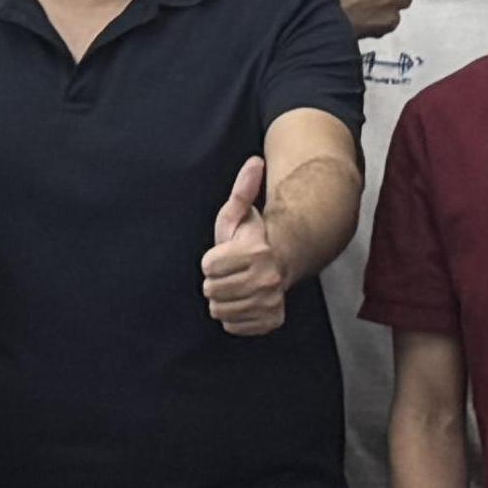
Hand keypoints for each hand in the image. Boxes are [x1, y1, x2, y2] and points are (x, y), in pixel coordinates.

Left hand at [198, 155, 288, 333]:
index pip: (208, 267)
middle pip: (211, 291)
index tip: (223, 254)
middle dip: (215, 280)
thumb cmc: (251, 237)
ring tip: (235, 285)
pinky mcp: (270, 321)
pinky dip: (233, 316)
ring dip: (222, 299)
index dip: (211, 260)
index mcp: (256, 252)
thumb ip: (243, 188)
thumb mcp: (239, 212)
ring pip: (220, 311)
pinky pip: (232, 326)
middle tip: (230, 271)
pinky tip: (242, 301)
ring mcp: (270, 303)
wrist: (279, 263)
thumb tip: (255, 161)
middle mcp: (267, 280)